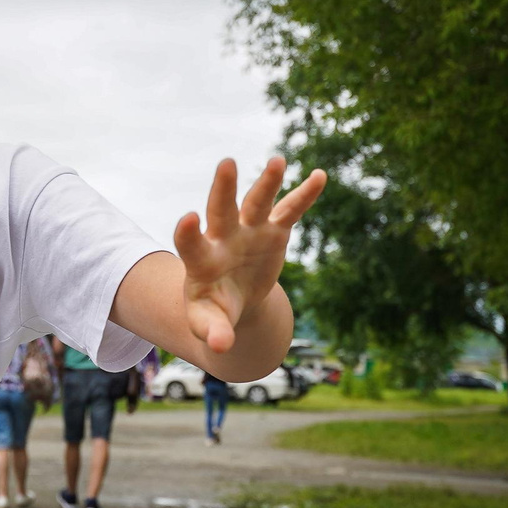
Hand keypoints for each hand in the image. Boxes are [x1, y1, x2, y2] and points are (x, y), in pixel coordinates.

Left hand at [173, 155, 327, 354]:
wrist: (232, 298)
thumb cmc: (214, 310)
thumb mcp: (208, 323)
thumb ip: (212, 332)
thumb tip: (220, 346)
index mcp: (202, 261)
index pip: (191, 244)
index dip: (188, 233)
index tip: (188, 218)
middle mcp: (223, 238)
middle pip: (221, 210)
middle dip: (223, 188)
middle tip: (227, 164)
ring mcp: (249, 231)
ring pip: (257, 202)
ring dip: (268, 182)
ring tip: (278, 161)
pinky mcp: (273, 231)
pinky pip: (290, 210)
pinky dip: (304, 195)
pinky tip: (319, 176)